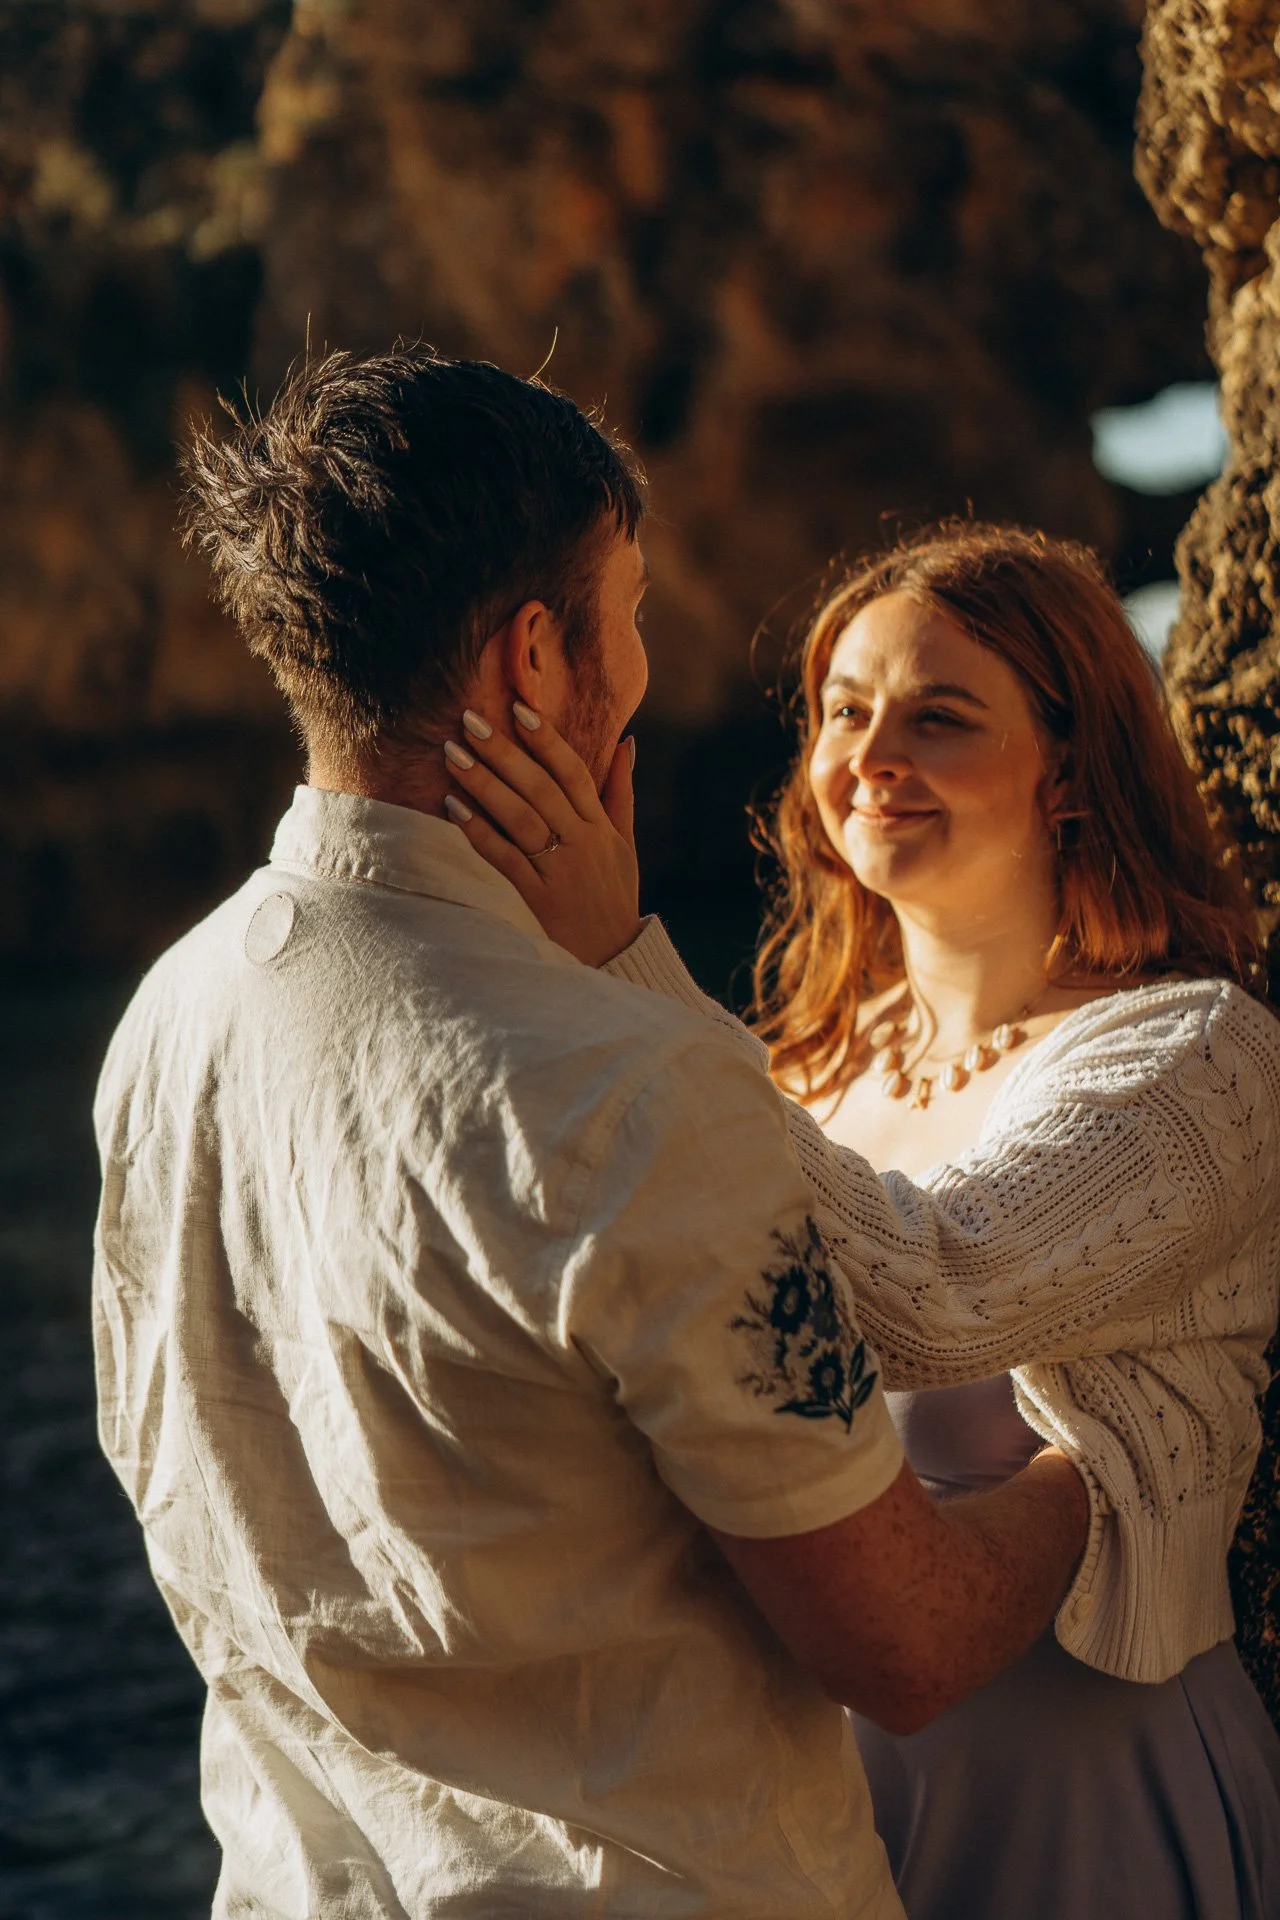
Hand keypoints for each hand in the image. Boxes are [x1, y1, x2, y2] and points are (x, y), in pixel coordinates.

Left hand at [440, 706, 643, 965]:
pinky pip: (505, 859)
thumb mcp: (625, 843)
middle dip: (504, 752)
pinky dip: (479, 832)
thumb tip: (626, 742)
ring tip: (453, 755)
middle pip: (540, 788)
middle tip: (469, 721)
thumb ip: (621, 792)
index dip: (547, 740)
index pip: (573, 773)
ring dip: (485, 784)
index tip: (519, 709)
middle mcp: (581, 843)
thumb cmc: (615, 896)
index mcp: (599, 826)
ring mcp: (560, 871)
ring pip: (520, 818)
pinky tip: (453, 808)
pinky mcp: (538, 899)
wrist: (616, 957)